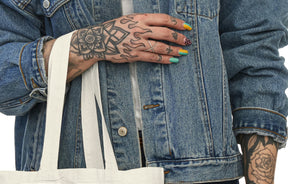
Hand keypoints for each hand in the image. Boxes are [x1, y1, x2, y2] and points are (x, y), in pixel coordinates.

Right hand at [71, 13, 190, 64]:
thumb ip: (145, 21)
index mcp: (140, 18)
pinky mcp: (134, 55)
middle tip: (187, 41)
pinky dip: (164, 59)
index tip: (186, 26)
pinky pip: (153, 57)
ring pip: (161, 47)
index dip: (177, 23)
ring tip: (182, 52)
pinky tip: (172, 60)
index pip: (164, 19)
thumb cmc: (115, 29)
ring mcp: (137, 43)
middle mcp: (140, 30)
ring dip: (174, 50)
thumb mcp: (130, 19)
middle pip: (165, 33)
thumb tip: (162, 25)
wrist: (99, 40)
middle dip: (178, 38)